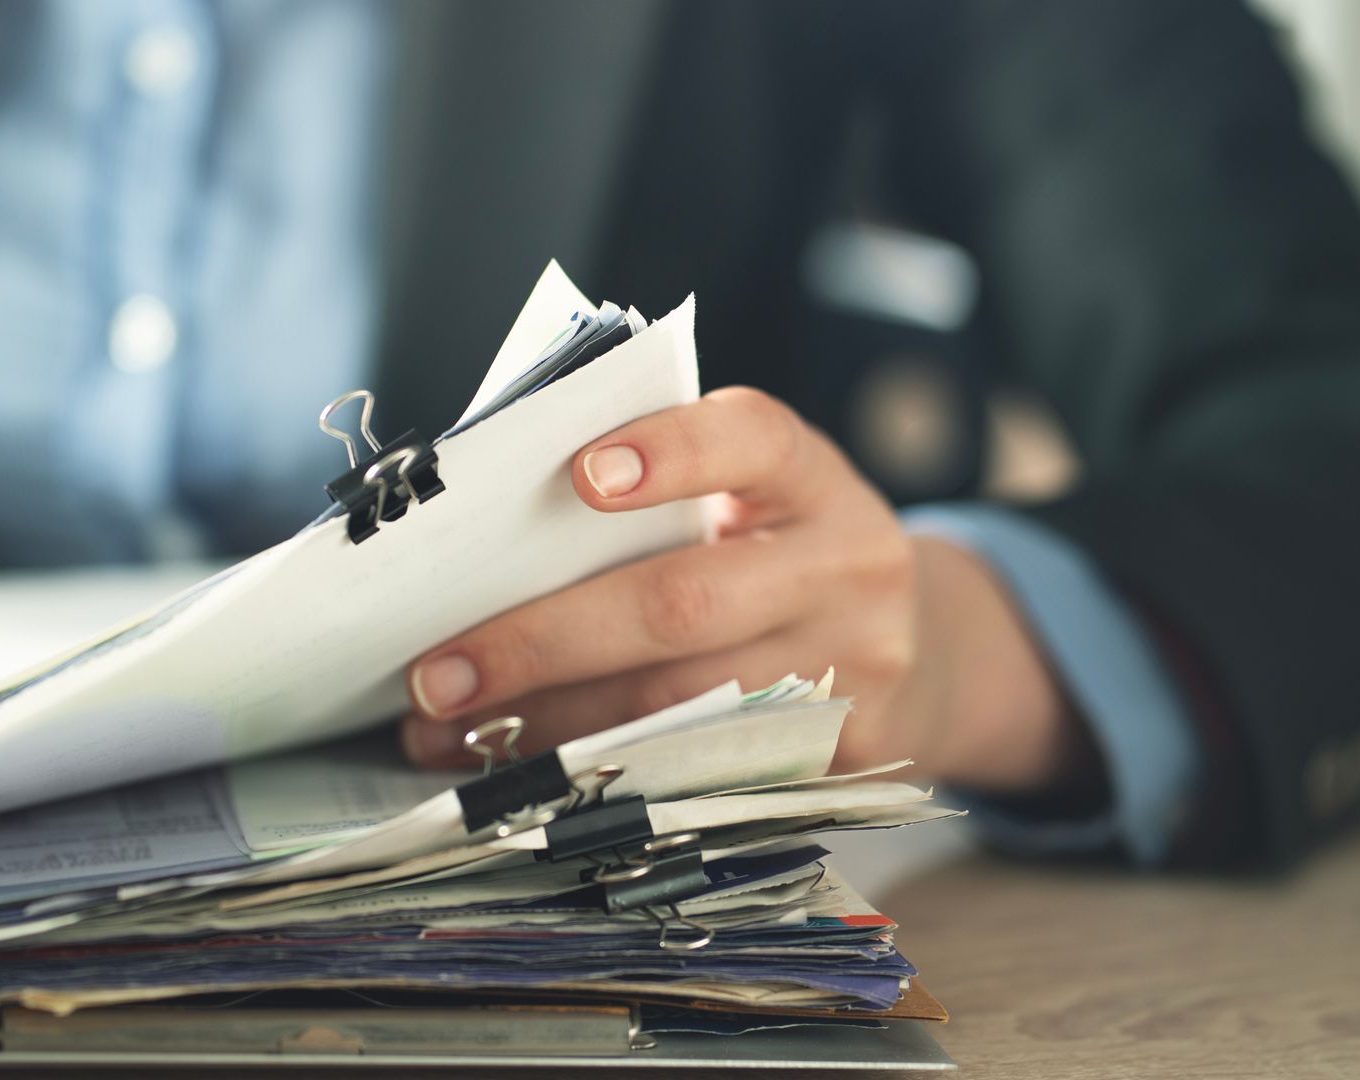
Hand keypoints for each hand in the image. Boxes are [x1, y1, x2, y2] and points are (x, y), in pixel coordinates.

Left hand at [399, 386, 1100, 795]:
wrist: (921, 650)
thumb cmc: (778, 554)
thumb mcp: (750, 503)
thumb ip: (656, 500)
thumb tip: (483, 538)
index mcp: (815, 479)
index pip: (754, 441)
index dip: (673, 453)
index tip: (579, 472)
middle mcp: (850, 568)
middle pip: (686, 603)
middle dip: (545, 640)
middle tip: (438, 671)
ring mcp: (856, 669)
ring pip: (679, 707)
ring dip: (547, 728)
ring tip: (446, 735)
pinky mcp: (840, 760)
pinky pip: (698, 770)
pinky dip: (594, 774)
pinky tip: (515, 773)